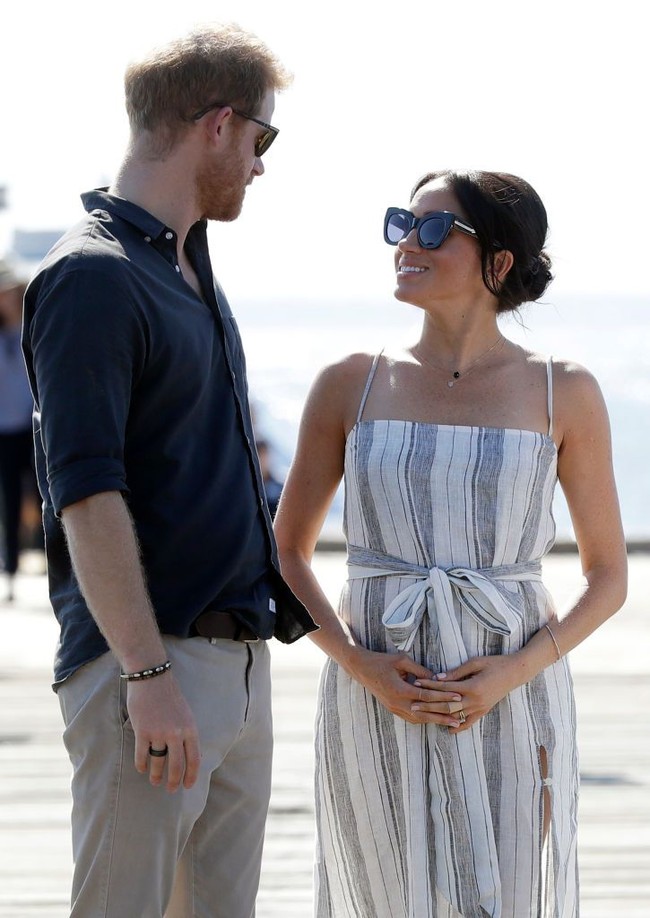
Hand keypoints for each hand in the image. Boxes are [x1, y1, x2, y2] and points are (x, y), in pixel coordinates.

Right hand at [127, 674, 200, 791]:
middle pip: (176, 766)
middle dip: (173, 781)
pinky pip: (142, 755)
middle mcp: (176, 733)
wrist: (152, 678)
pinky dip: (141, 764)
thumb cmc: (169, 696)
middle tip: (170, 790)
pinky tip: (142, 768)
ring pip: (158, 762)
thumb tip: (191, 756)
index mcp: (190, 728)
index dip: (191, 775)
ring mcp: (159, 732)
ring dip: (156, 775)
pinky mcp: (142, 731)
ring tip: (155, 781)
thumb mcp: (186, 714)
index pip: (194, 759)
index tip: (188, 786)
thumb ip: (187, 734)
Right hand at [343, 646, 464, 725]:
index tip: (458, 697)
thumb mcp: (402, 661)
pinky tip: (435, 719)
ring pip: (418, 719)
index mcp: (399, 689)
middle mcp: (397, 703)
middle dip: (443, 716)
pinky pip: (411, 718)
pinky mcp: (393, 709)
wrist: (361, 669)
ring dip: (435, 721)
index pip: (426, 696)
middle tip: (459, 719)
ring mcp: (394, 708)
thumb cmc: (382, 661)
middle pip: (425, 713)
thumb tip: (437, 679)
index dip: (443, 697)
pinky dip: (424, 719)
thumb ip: (420, 670)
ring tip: (452, 723)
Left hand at [413, 654, 520, 731]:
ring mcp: (480, 708)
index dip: (430, 686)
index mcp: (472, 687)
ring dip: (438, 716)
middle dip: (428, 705)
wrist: (515, 672)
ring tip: (423, 716)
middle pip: (446, 705)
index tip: (417, 684)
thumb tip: (438, 678)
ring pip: (455, 715)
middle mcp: (475, 701)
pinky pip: (469, 722)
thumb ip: (456, 672)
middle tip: (412, 705)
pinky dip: (457, 727)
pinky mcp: (484, 711)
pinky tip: (447, 729)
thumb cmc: (494, 663)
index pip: (445, 688)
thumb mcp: (475, 662)